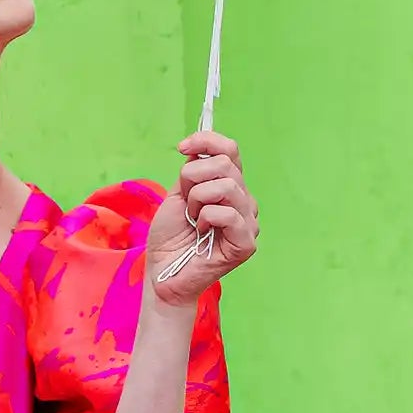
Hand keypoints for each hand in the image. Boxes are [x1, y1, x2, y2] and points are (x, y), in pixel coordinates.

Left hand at [148, 130, 259, 306]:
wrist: (163, 271)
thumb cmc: (171, 236)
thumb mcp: (178, 194)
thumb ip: (192, 170)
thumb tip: (198, 147)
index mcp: (231, 187)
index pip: (231, 150)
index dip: (207, 141)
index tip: (182, 148)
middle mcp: (245, 202)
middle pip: (226, 165)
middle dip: (194, 177)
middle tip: (186, 202)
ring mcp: (249, 222)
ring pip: (227, 186)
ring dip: (198, 200)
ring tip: (194, 219)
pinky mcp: (247, 243)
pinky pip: (228, 214)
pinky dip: (207, 219)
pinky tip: (202, 233)